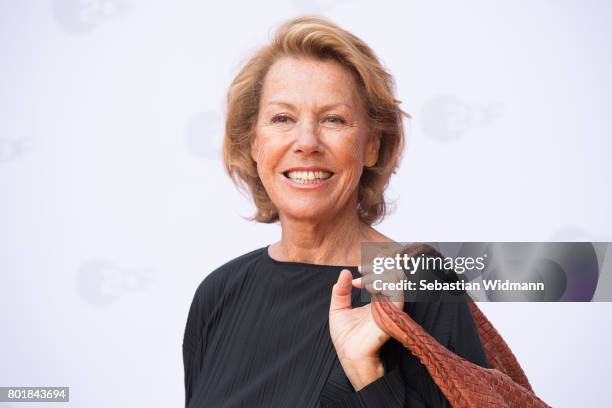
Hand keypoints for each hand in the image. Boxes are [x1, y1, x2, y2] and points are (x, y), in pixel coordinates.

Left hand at [328, 268, 403, 390]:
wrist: (350, 355)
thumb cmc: (346, 337)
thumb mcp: (338, 309)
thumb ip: (340, 291)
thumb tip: (345, 272)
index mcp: (376, 300)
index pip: (383, 276)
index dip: (373, 267)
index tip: (358, 269)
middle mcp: (386, 301)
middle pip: (392, 273)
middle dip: (379, 265)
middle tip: (362, 268)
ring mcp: (390, 306)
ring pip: (397, 278)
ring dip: (379, 272)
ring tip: (363, 279)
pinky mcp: (393, 313)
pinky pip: (396, 291)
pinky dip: (383, 283)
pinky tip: (369, 286)